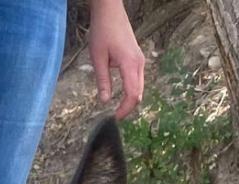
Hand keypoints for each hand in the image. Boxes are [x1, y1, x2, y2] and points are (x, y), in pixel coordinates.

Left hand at [88, 0, 144, 118]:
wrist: (110, 10)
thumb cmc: (102, 29)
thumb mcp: (98, 57)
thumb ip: (102, 81)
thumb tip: (104, 101)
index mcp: (130, 64)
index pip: (132, 94)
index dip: (125, 109)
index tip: (116, 118)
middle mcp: (139, 63)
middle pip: (138, 93)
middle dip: (129, 107)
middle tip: (116, 115)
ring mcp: (140, 60)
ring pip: (140, 87)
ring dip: (131, 99)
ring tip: (119, 107)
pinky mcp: (138, 58)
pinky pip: (138, 79)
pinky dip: (132, 89)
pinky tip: (122, 93)